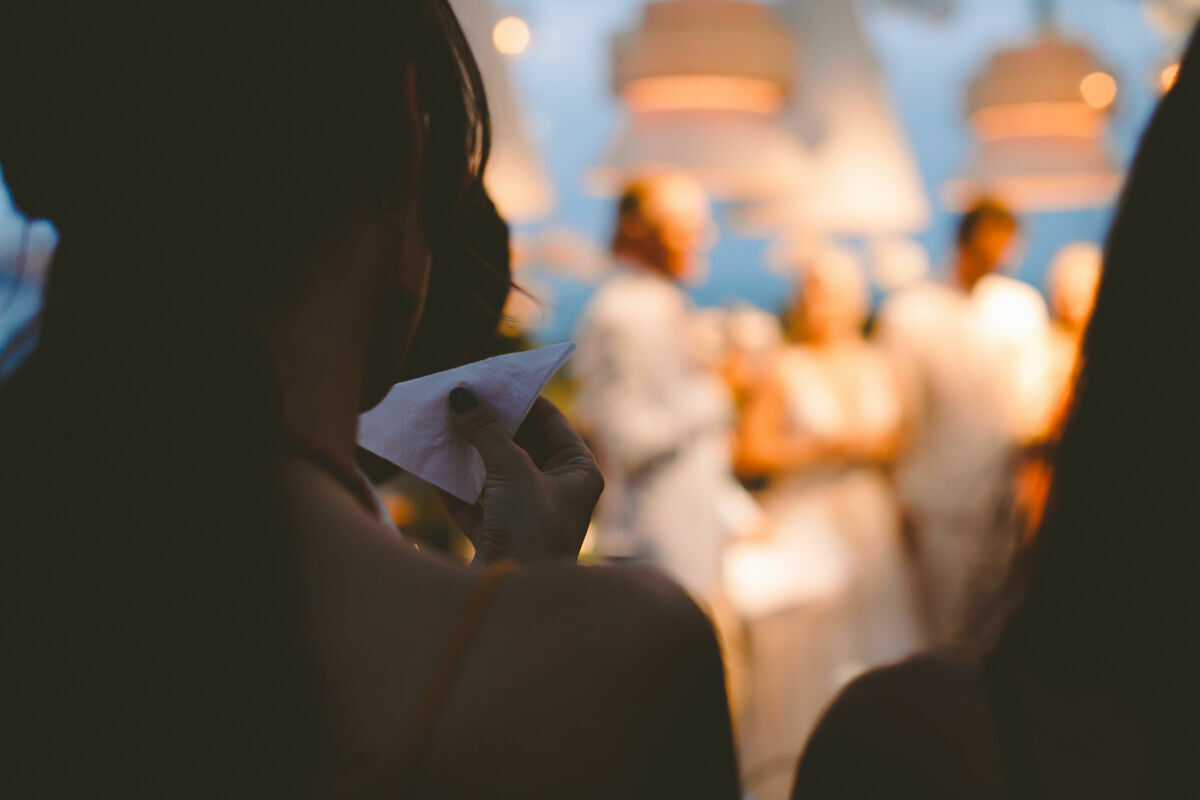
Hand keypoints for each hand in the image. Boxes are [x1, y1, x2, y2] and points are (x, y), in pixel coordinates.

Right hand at [443, 389, 603, 564]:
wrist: (512, 600)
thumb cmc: (531, 531)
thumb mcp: (512, 472)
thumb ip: (487, 431)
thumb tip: (462, 396)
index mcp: (579, 474)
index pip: (552, 421)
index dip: (522, 398)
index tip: (490, 379)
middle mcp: (558, 493)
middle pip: (522, 445)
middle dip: (490, 424)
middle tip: (460, 398)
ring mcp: (528, 517)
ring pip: (496, 473)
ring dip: (470, 453)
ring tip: (443, 424)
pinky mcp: (500, 538)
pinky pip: (475, 504)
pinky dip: (455, 487)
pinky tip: (432, 467)